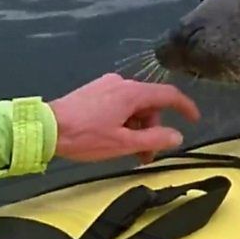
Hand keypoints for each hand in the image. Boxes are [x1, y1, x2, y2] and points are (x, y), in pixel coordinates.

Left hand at [46, 73, 200, 163]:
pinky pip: (119, 104)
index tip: (194, 120)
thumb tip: (177, 136)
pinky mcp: (93, 91)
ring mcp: (106, 85)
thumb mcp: (123, 143)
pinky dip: (124, 121)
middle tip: (146, 156)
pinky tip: (114, 139)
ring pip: (133, 107)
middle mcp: (121, 83)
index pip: (169, 94)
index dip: (185, 107)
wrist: (45, 129)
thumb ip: (154, 140)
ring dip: (137, 129)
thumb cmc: (86, 136)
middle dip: (153, 129)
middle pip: (149, 105)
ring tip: (128, 152)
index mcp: (132, 93)